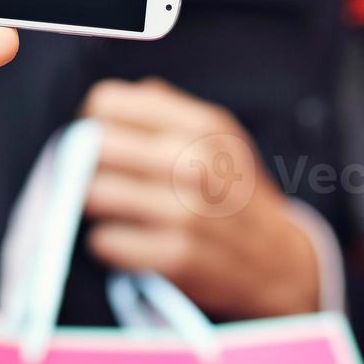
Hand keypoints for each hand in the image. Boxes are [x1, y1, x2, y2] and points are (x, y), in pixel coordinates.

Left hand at [79, 79, 320, 319]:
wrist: (277, 260)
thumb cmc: (233, 192)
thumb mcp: (217, 137)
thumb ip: (164, 110)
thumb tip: (107, 104)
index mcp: (202, 124)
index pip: (109, 103)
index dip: (93, 122)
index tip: (99, 141)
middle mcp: (196, 161)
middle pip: (95, 145)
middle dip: (85, 163)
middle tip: (96, 177)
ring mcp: (187, 210)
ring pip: (94, 194)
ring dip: (94, 206)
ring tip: (112, 211)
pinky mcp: (177, 256)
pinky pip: (105, 242)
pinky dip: (107, 243)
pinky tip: (127, 240)